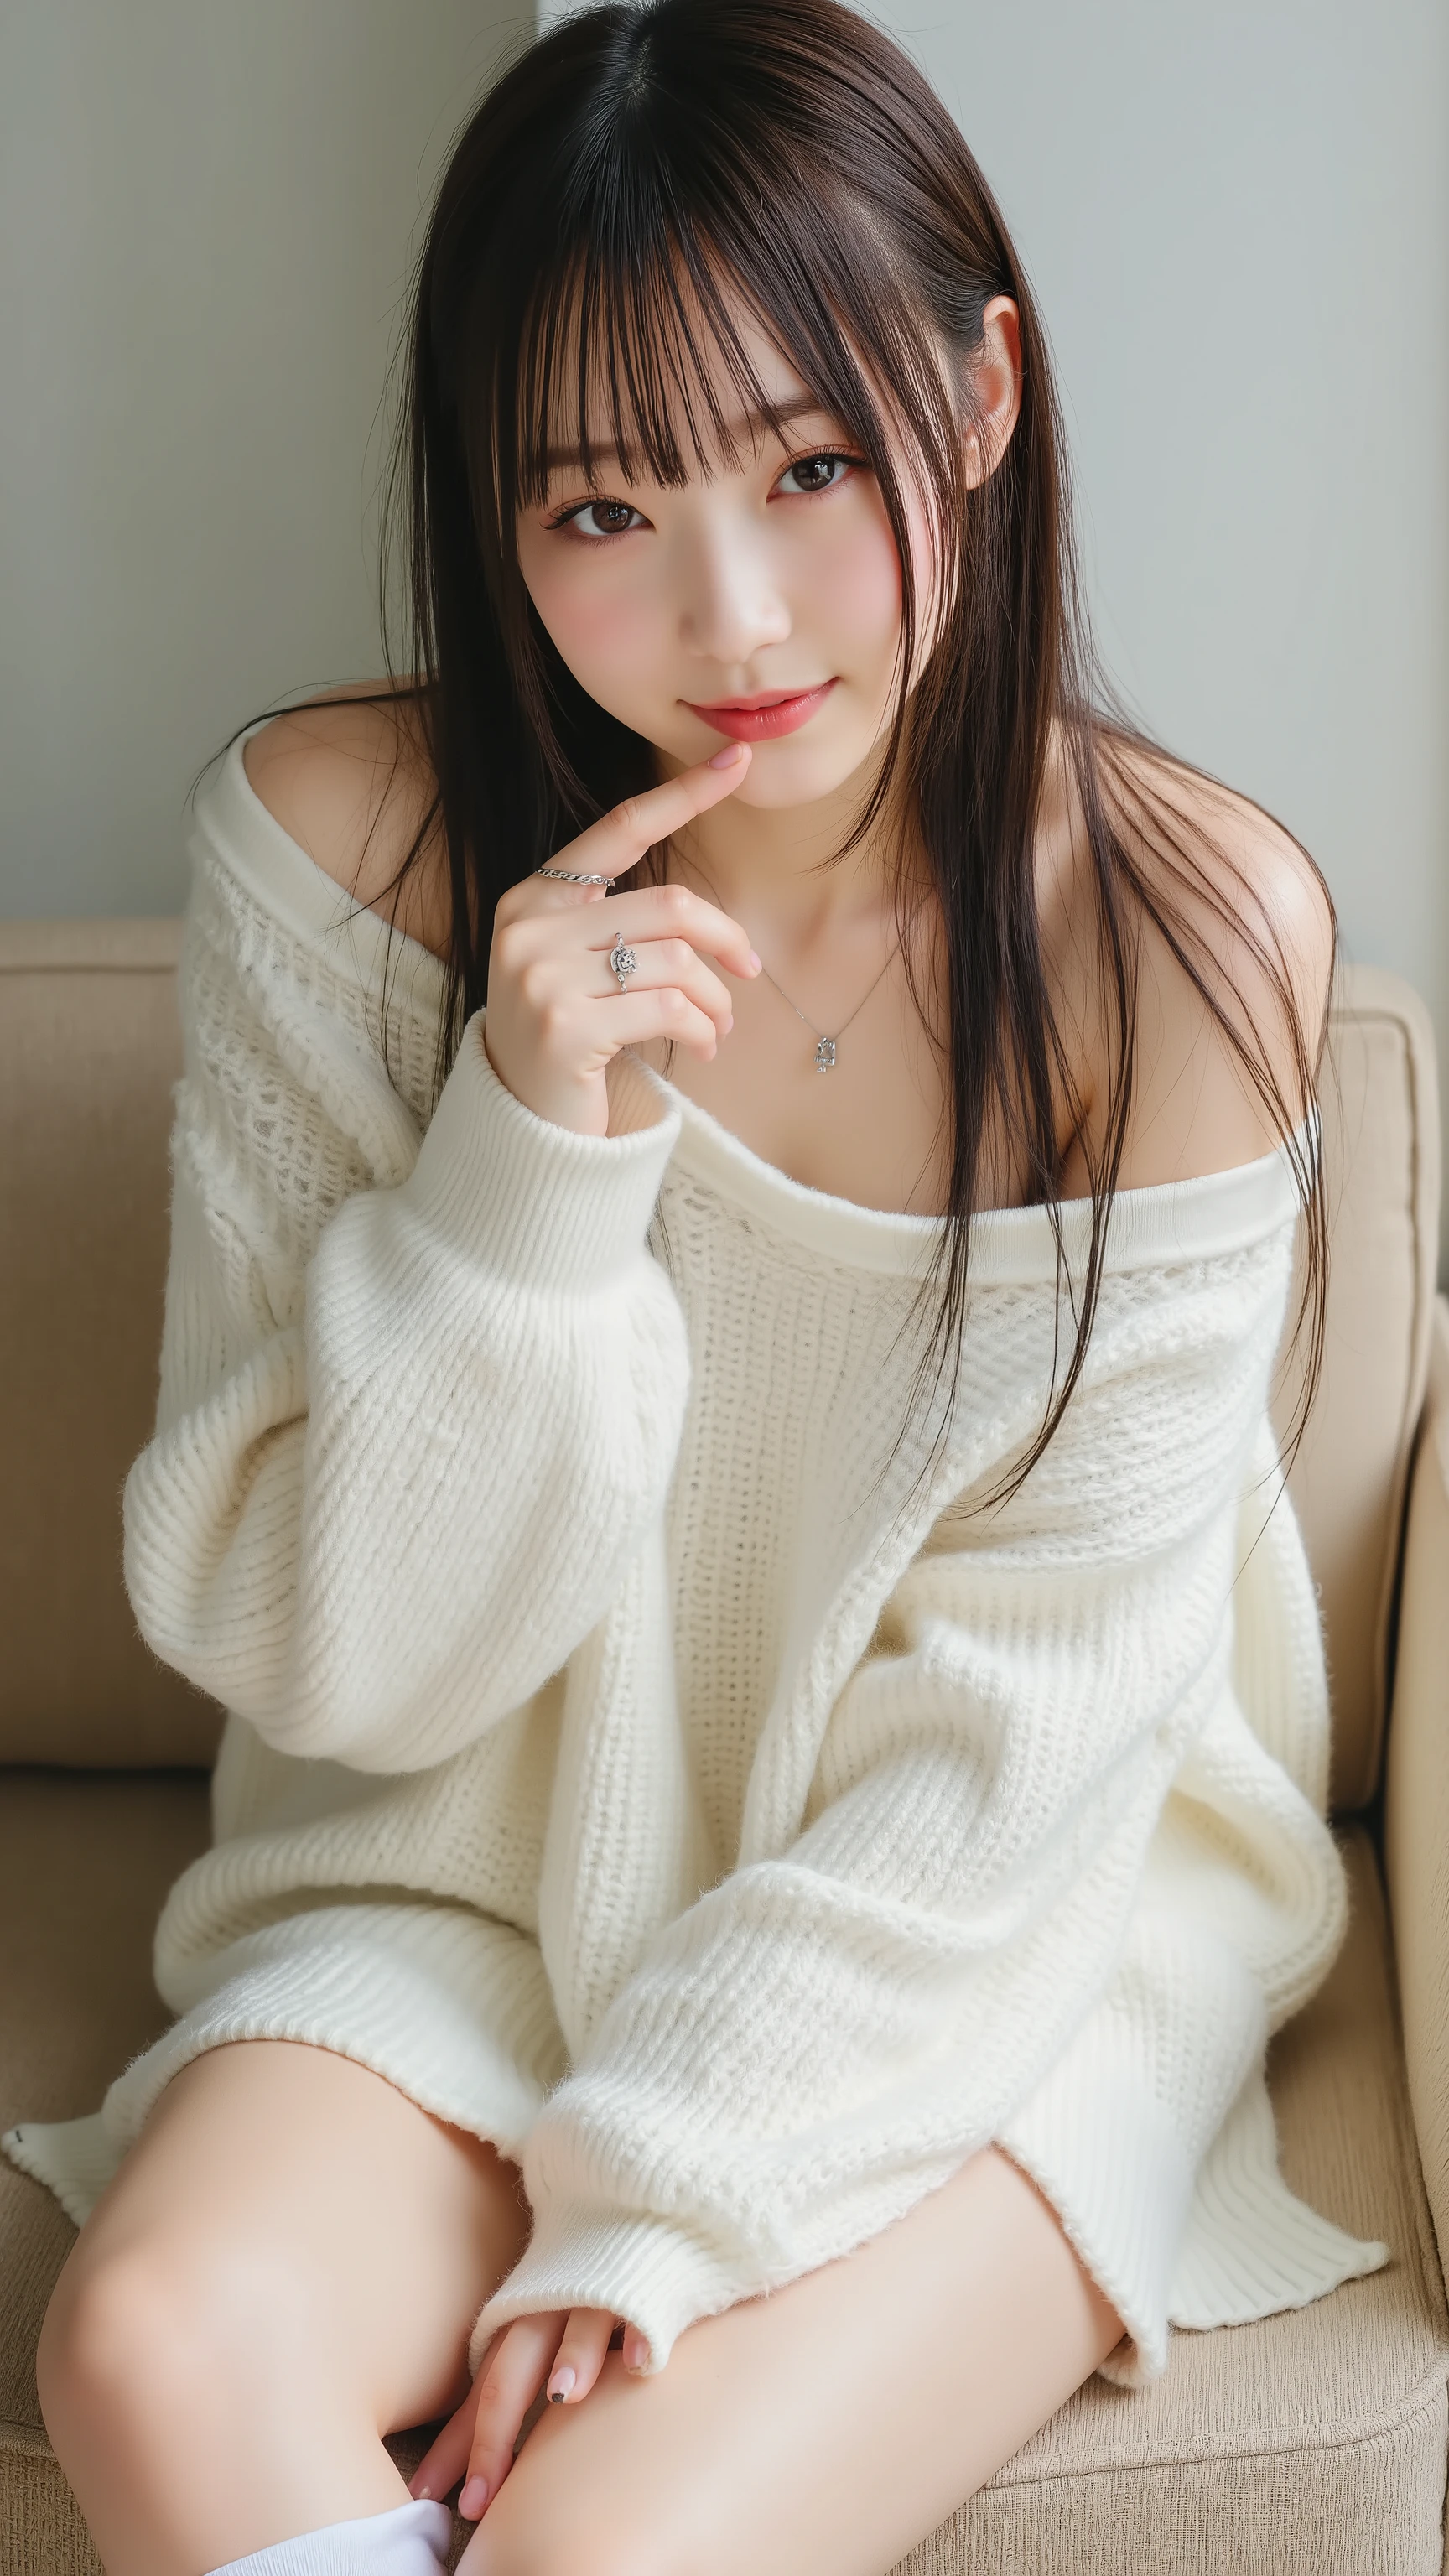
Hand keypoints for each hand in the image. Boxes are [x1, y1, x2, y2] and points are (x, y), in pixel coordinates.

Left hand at [408, 2306, 650, 2522]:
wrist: (632, 2224)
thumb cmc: (580, 2290)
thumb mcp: (538, 2333)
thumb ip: (512, 2384)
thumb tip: (477, 2462)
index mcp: (518, 2328)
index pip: (479, 2395)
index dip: (454, 2447)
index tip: (424, 2497)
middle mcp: (548, 2310)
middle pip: (512, 2369)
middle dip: (492, 2435)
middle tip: (478, 2501)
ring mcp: (597, 2291)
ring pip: (577, 2323)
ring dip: (570, 2357)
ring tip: (562, 2397)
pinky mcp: (644, 2282)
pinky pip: (643, 2305)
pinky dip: (639, 2331)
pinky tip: (637, 2362)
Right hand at [483, 745, 759, 1135]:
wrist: (521, 1123)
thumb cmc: (567, 1035)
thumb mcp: (578, 965)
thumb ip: (617, 922)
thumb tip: (706, 917)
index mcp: (532, 897)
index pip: (618, 831)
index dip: (681, 795)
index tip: (736, 761)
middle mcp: (528, 928)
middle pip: (668, 905)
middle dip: (724, 938)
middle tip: (748, 971)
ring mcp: (541, 976)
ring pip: (676, 962)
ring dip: (715, 999)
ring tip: (719, 1026)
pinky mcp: (564, 1027)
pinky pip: (668, 1009)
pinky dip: (702, 1029)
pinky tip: (704, 1047)